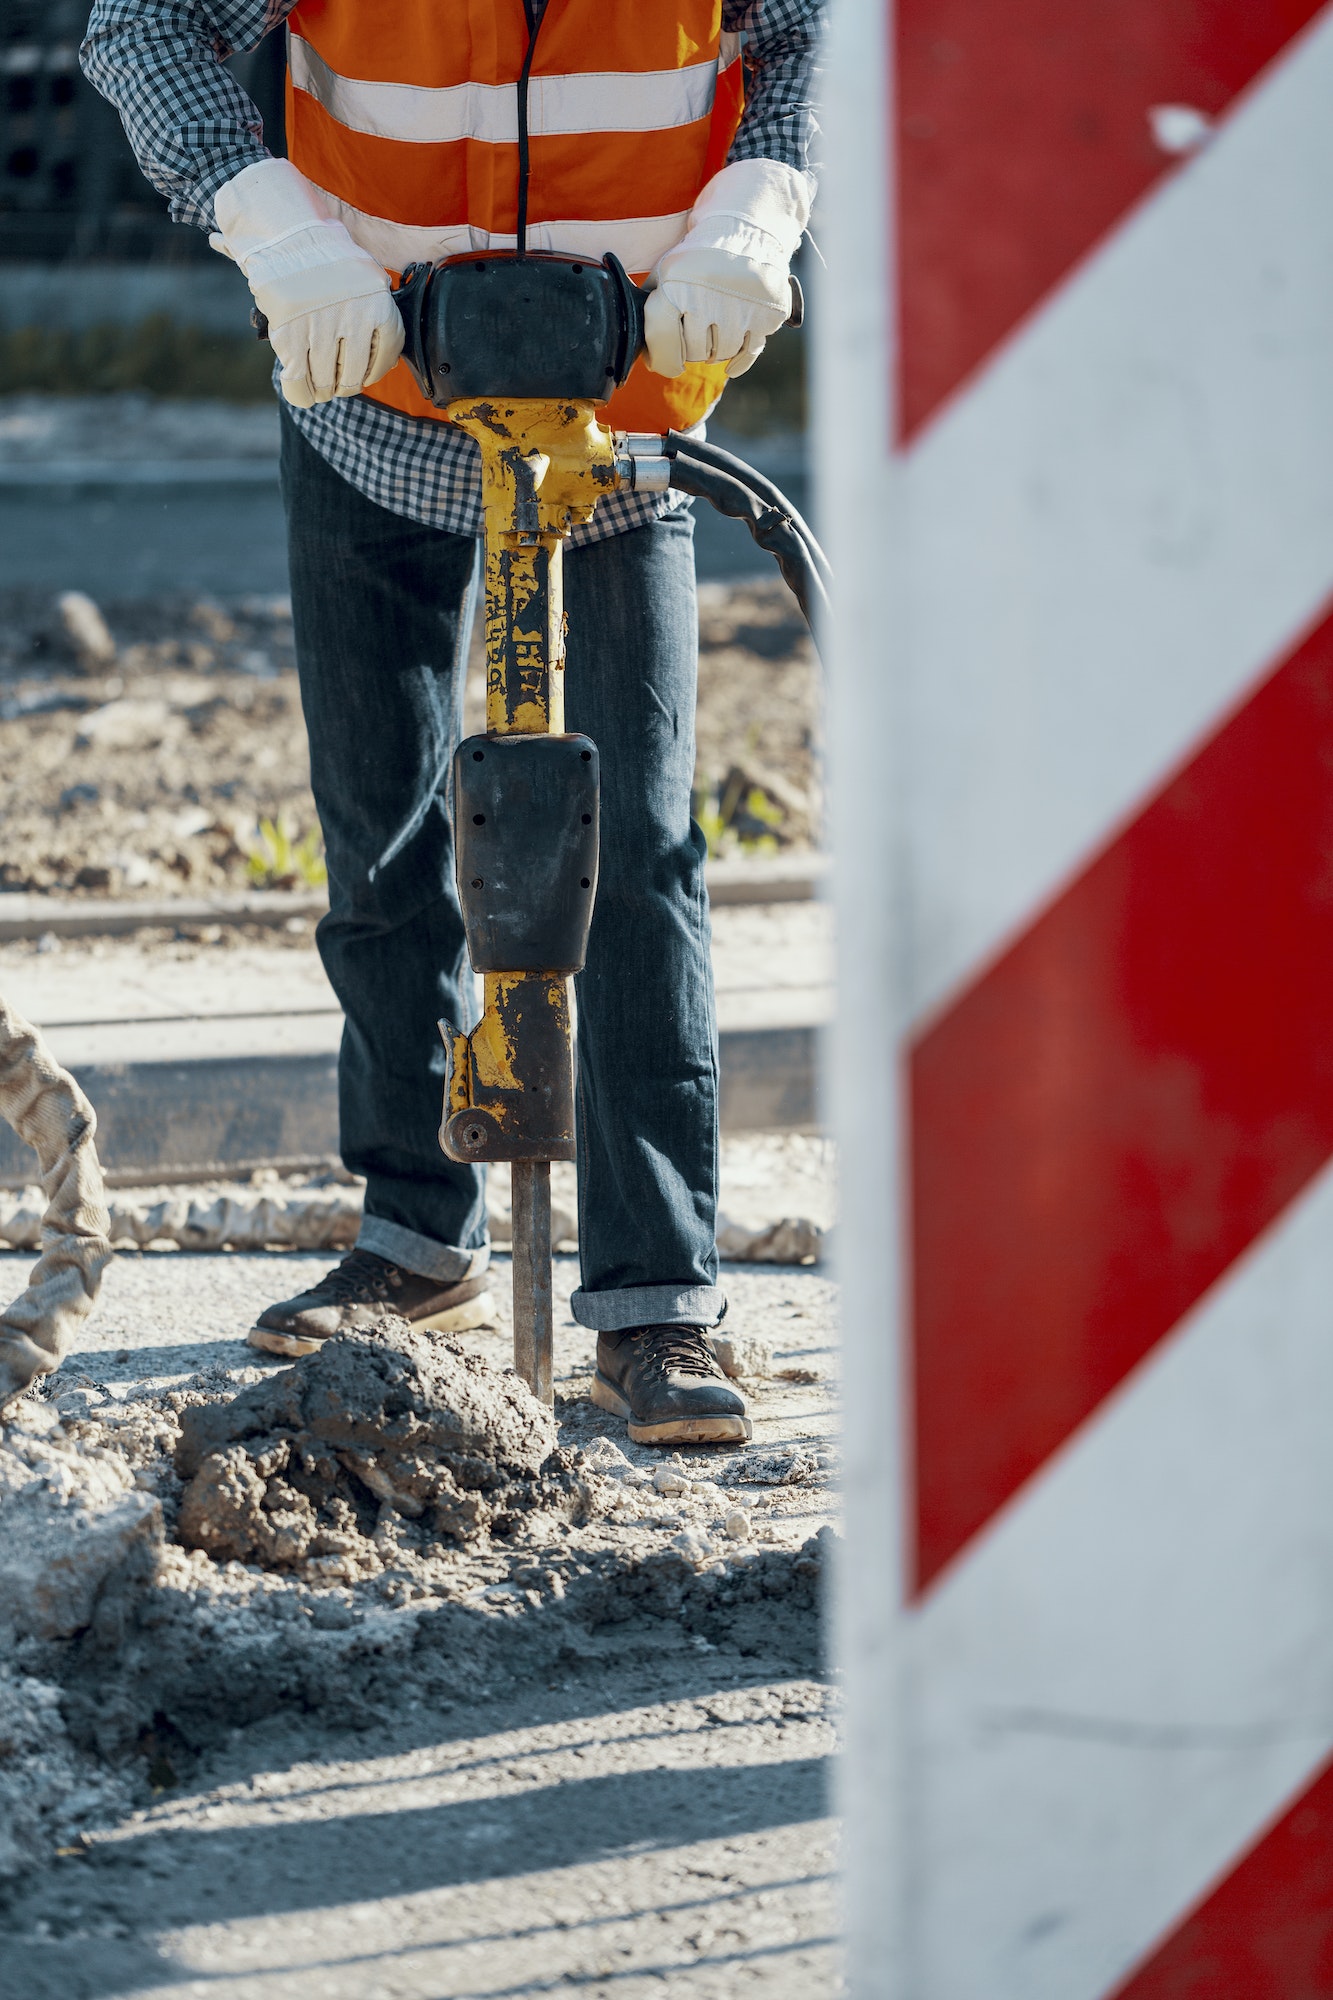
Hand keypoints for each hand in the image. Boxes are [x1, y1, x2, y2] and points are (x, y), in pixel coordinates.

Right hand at [212, 159, 402, 407]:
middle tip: (336, 381)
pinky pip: (298, 380)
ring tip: (318, 384)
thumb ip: (380, 301)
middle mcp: (353, 317)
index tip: (365, 372)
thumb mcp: (366, 269)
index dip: (375, 369)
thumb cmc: (323, 250)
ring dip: (322, 389)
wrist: (281, 228)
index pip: (387, 354)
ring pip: (326, 381)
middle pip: (354, 375)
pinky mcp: (289, 334)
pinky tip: (301, 391)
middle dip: (344, 383)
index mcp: (378, 302)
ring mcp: (320, 327)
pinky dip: (299, 392)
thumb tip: (429, 278)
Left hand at [643, 159, 810, 380]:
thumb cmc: (700, 259)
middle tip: (697, 332)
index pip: (662, 342)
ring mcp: (742, 307)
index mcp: (677, 287)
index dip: (661, 359)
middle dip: (692, 349)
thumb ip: (652, 309)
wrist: (745, 232)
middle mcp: (708, 298)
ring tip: (716, 328)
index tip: (667, 363)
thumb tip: (647, 353)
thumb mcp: (666, 272)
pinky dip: (738, 360)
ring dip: (715, 350)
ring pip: (721, 354)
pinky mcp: (768, 314)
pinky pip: (748, 354)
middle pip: (693, 352)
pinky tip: (731, 360)